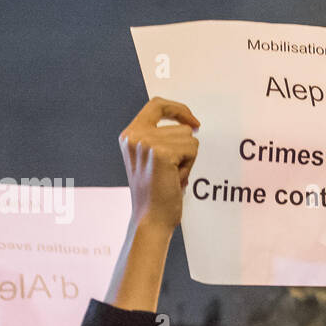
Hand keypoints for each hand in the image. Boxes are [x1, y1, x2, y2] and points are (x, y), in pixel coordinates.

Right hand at [119, 97, 200, 230]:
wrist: (151, 220)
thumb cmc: (157, 194)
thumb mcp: (153, 160)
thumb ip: (162, 139)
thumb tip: (192, 125)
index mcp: (130, 135)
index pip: (157, 105)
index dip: (179, 109)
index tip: (195, 123)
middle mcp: (135, 135)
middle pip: (182, 127)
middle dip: (186, 151)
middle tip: (171, 173)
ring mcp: (147, 142)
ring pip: (190, 139)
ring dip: (188, 160)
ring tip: (171, 177)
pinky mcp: (161, 153)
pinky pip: (192, 150)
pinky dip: (190, 166)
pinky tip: (175, 180)